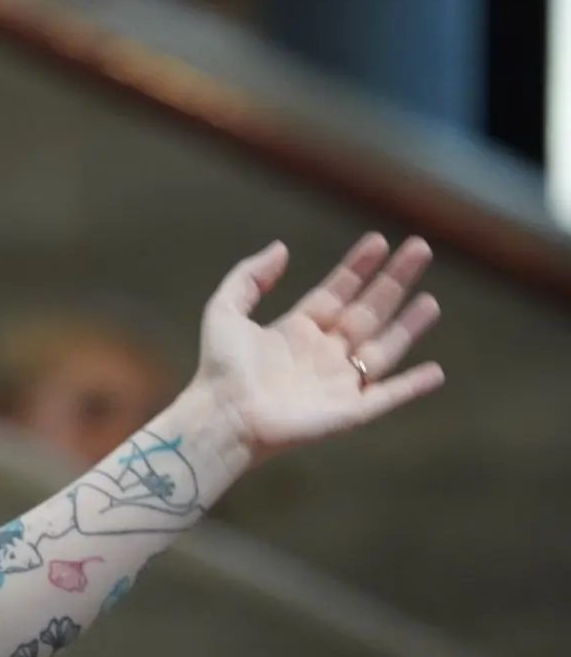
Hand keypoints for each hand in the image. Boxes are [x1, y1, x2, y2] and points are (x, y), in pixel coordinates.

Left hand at [193, 235, 444, 465]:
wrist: (224, 415)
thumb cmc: (220, 367)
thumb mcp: (225, 310)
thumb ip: (250, 277)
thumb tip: (282, 247)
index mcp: (298, 329)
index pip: (338, 291)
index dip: (358, 266)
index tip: (379, 240)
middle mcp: (324, 353)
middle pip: (368, 310)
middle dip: (394, 280)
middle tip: (419, 249)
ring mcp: (339, 382)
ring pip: (384, 348)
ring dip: (409, 326)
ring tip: (431, 301)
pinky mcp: (349, 412)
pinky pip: (388, 396)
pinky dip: (412, 386)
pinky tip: (436, 372)